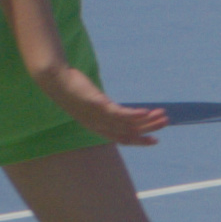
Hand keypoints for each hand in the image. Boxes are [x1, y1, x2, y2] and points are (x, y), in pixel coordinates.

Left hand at [39, 67, 165, 145]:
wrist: (55, 80)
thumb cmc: (71, 88)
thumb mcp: (87, 101)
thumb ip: (100, 105)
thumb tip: (106, 104)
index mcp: (96, 126)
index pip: (122, 138)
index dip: (139, 141)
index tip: (155, 140)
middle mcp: (98, 125)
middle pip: (128, 132)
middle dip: (148, 129)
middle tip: (165, 123)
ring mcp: (98, 116)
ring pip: (127, 124)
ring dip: (147, 121)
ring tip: (163, 114)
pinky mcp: (97, 105)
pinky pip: (119, 114)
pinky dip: (135, 115)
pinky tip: (148, 112)